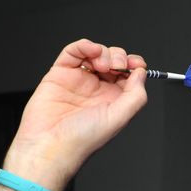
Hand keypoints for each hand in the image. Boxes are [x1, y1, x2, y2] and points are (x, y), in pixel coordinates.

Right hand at [4, 39, 147, 190]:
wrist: (49, 145)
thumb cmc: (81, 140)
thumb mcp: (118, 119)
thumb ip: (135, 96)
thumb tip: (141, 73)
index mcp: (113, 102)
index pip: (129, 76)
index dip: (134, 66)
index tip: (135, 64)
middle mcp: (97, 91)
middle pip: (115, 61)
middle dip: (119, 58)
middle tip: (116, 66)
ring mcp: (79, 81)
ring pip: (96, 53)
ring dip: (103, 52)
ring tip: (101, 65)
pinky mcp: (60, 73)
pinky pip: (73, 51)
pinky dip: (84, 45)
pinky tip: (90, 51)